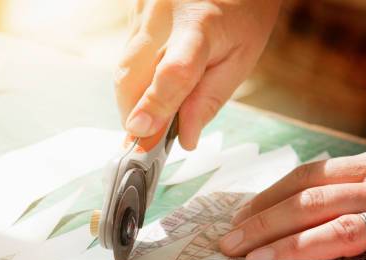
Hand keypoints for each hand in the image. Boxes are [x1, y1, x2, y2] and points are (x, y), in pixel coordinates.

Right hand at [116, 0, 279, 148]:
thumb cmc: (242, 13)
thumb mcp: (240, 59)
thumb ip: (209, 100)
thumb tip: (184, 138)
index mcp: (201, 25)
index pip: (173, 72)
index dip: (155, 104)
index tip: (140, 131)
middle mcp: (163, 15)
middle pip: (131, 77)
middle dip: (135, 115)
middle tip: (149, 140)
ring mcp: (142, 11)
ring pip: (123, 70)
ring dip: (135, 100)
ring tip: (158, 106)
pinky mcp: (132, 13)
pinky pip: (126, 57)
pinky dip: (136, 80)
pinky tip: (156, 77)